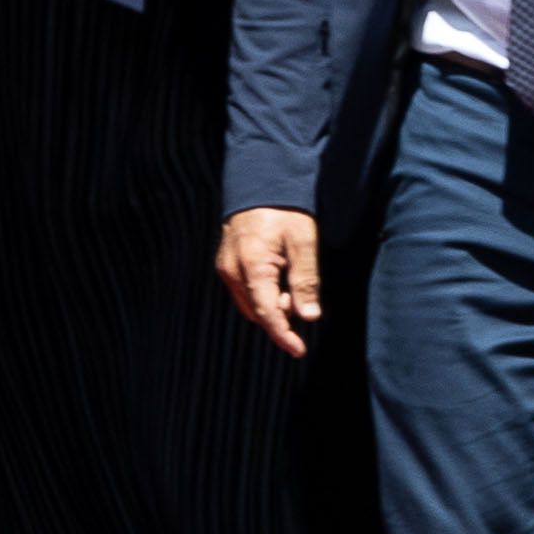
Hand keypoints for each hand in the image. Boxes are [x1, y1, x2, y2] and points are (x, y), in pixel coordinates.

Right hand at [220, 205, 324, 355]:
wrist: (261, 183)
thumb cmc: (285, 211)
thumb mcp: (304, 242)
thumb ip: (306, 280)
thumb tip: (308, 316)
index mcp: (252, 266)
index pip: (267, 313)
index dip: (283, 335)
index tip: (299, 350)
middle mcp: (232, 271)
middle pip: (257, 311)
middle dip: (280, 312)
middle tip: (299, 291)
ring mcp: (226, 268)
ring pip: (250, 304)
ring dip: (271, 303)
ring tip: (289, 279)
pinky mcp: (226, 265)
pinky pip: (244, 291)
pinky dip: (262, 293)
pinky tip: (278, 276)